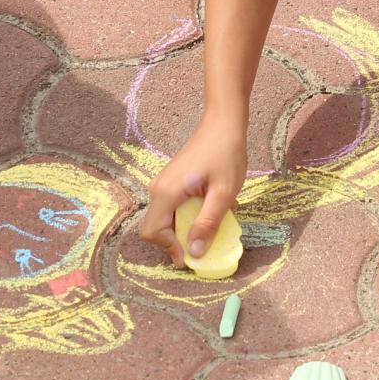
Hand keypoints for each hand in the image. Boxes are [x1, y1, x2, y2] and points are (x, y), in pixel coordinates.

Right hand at [138, 117, 246, 264]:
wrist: (223, 125)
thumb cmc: (226, 156)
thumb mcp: (223, 194)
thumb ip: (208, 224)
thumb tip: (194, 253)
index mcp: (166, 192)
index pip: (153, 232)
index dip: (170, 248)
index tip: (194, 254)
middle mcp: (157, 189)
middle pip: (155, 228)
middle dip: (177, 240)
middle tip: (204, 241)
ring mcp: (162, 184)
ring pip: (164, 219)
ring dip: (183, 228)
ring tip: (209, 223)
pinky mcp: (170, 182)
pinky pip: (171, 208)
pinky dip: (185, 216)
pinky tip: (207, 209)